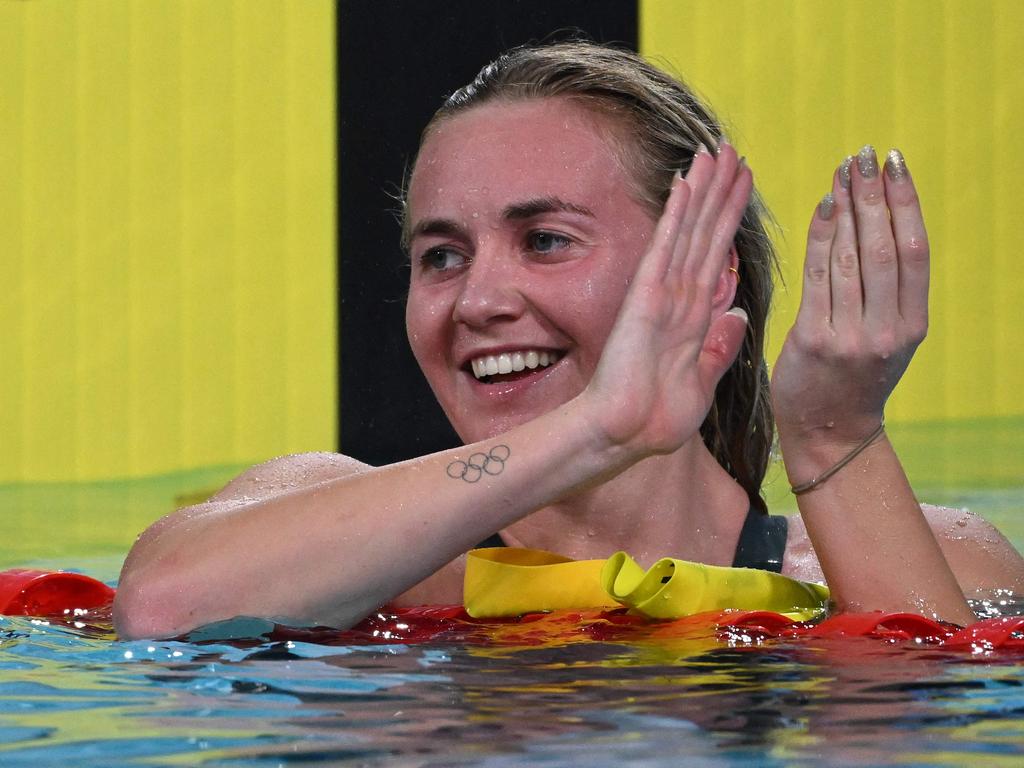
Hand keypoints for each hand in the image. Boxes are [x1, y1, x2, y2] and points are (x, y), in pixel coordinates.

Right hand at [582, 143, 752, 455]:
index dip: (730, 220)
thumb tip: (739, 312)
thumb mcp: (704, 381)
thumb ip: (722, 346)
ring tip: (715, 152)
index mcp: (693, 317)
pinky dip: (676, 216)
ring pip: (688, 231)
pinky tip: (685, 183)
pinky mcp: (645, 298)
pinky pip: (666, 248)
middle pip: (704, 234)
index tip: (744, 188)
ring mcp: (661, 294)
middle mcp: (678, 297)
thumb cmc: (657, 417)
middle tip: (732, 152)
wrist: (625, 435)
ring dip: (702, 191)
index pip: (717, 257)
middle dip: (719, 193)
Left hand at [772, 146, 928, 459]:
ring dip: (847, 207)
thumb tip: (879, 219)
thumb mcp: (887, 337)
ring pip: (852, 257)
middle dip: (874, 195)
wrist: (830, 431)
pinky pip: (819, 277)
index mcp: (913, 325)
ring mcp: (852, 336)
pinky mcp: (815, 341)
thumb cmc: (853, 376)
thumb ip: (888, 291)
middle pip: (884, 247)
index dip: (906, 202)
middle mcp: (888, 330)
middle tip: (863, 155)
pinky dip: (822, 237)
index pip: (914, 250)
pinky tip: (824, 206)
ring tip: (843, 171)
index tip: (895, 163)